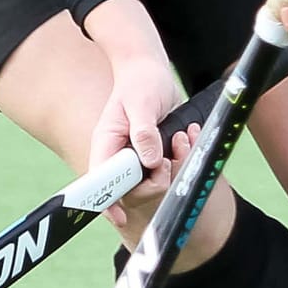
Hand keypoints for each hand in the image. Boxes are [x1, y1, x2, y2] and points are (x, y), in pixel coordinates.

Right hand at [81, 0, 192, 196]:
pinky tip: (186, 136)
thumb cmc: (141, 81)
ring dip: (173, 166)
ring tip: (181, 138)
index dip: (108, 203)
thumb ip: (144, 131)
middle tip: (167, 160)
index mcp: (106, 144)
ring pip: (153, 181)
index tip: (120, 217)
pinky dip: (181, 156)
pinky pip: (167, 168)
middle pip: (131, 190)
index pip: (101, 182)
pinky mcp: (152, 154)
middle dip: (155, 181)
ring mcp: (135, 156)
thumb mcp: (142, 102)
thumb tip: (149, 161)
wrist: (150, 70)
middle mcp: (118, 155)